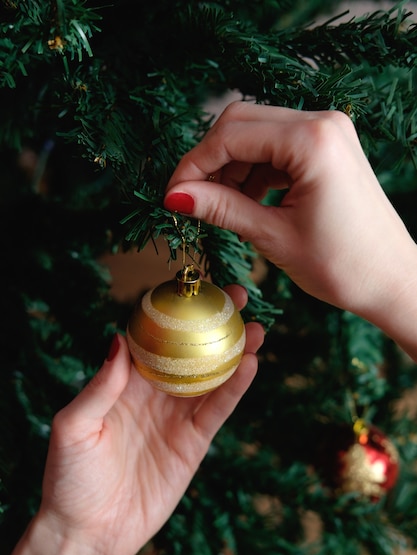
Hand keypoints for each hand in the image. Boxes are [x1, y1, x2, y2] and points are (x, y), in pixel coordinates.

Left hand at [39, 284, 262, 554]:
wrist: (89, 532)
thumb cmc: (69, 478)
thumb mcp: (74, 426)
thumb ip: (100, 385)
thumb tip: (118, 338)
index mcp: (124, 382)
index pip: (153, 336)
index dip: (174, 310)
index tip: (193, 287)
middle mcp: (154, 394)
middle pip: (190, 350)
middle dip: (213, 323)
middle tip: (237, 297)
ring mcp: (176, 417)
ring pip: (212, 376)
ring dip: (235, 351)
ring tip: (256, 327)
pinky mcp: (193, 443)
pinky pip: (217, 410)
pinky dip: (235, 388)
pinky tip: (251, 364)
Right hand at [164, 101, 416, 358]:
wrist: (391, 280)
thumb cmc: (343, 266)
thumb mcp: (273, 236)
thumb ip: (221, 208)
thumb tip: (175, 196)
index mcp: (313, 141)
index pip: (231, 136)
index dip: (193, 165)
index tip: (172, 196)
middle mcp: (323, 123)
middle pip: (241, 123)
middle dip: (209, 161)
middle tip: (190, 199)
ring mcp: (329, 132)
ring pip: (257, 134)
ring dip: (231, 167)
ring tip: (219, 207)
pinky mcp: (329, 147)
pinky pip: (277, 147)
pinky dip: (254, 171)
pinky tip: (244, 200)